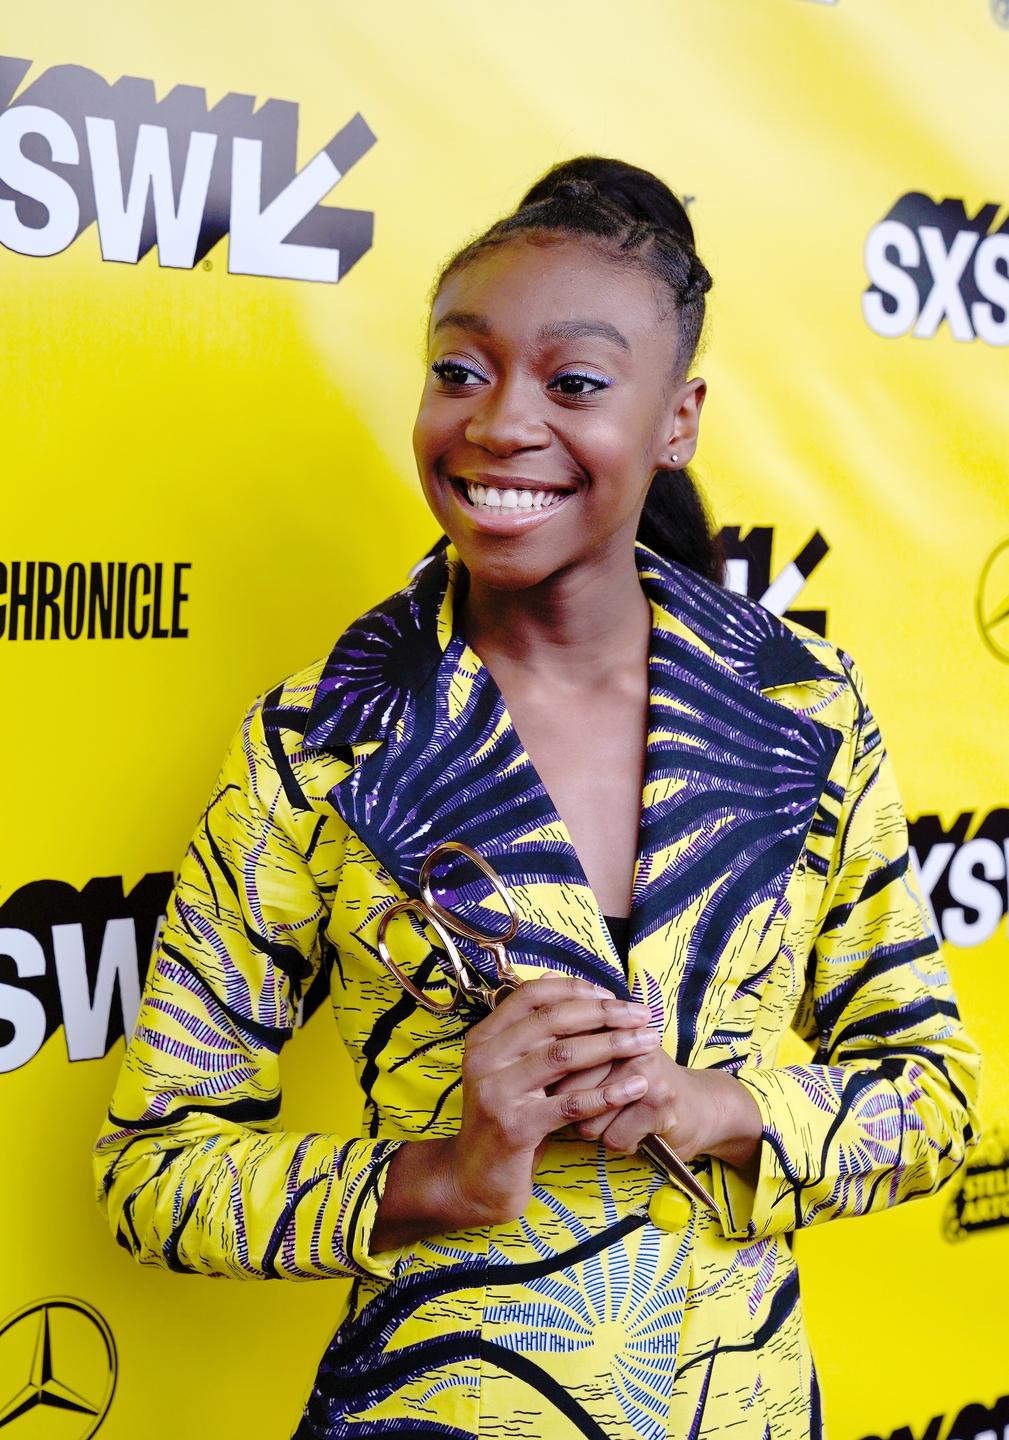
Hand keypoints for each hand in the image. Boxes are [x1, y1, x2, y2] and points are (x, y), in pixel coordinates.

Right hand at [371, 975, 659, 1250]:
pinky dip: (608, 1093)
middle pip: (553, 1020)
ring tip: (647, 1043)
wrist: (471, 1180)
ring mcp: (497, 1092)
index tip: (612, 995)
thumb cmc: (506, 1120)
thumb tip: (553, 976)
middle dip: (604, 1013)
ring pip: (563, 1056)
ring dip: (613, 1045)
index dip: (574, 989)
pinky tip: (636, 1086)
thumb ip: (532, 1032)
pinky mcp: (515, 1127)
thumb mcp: (512, 1070)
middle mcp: (485, 1058)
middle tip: (642, 1015)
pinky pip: (570, 1104)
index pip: (532, 995)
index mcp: (484, 1038)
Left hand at [556, 1045, 762, 1176]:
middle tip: (596, 1105)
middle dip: (573, 1109)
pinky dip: (621, 1143)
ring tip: (618, 1117)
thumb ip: (572, 1028)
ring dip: (598, 1128)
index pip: (557, 1054)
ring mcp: (643, 1071)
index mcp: (608, 1025)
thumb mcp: (607, 1050)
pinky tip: (636, 1131)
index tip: (562, 1087)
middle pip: (566, 1088)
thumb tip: (540, 982)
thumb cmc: (641, 1080)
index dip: (555, 1081)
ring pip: (587, 1118)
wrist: (700, 1107)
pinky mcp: (657, 1103)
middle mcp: (625, 1042)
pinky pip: (613, 1138)